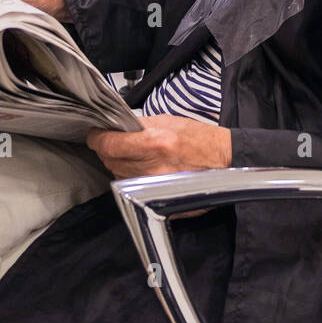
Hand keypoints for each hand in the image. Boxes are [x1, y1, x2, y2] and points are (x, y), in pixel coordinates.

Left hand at [86, 115, 232, 178]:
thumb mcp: (170, 121)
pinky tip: (145, 170)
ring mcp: (154, 187)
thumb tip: (117, 127)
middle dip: (109, 151)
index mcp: (154, 144)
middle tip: (117, 143)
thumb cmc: (201, 139)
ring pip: (119, 176)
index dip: (97, 139)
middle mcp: (151, 168)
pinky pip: (134, 189)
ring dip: (121, 165)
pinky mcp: (160, 201)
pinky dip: (134, 179)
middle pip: (111, 162)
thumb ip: (141, 125)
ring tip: (135, 156)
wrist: (226, 161)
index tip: (95, 135)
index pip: (109, 145)